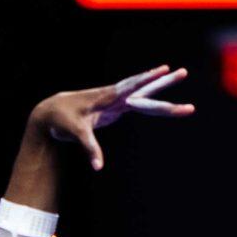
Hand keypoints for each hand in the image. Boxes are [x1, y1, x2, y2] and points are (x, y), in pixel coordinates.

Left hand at [31, 69, 193, 172]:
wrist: (53, 111)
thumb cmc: (63, 119)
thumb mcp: (77, 133)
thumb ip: (90, 149)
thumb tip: (99, 167)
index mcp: (107, 96)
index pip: (131, 86)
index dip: (146, 79)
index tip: (163, 69)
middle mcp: (115, 95)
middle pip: (144, 87)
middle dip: (164, 81)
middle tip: (184, 72)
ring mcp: (117, 100)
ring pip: (144, 92)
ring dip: (162, 86)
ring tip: (181, 74)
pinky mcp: (116, 107)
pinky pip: (138, 102)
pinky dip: (152, 99)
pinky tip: (163, 96)